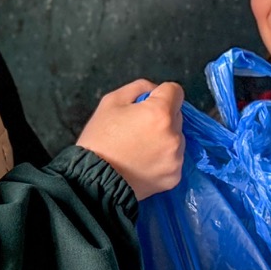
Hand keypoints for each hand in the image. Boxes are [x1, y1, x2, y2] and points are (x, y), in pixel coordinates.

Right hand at [76, 79, 184, 200]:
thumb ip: (139, 88)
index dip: (160, 94)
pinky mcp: (174, 177)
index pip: (175, 91)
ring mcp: (176, 159)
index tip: (147, 103)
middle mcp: (174, 136)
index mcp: (160, 113)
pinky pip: (173, 159)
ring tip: (140, 148)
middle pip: (176, 115)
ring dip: (164, 138)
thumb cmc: (99, 139)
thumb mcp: (111, 101)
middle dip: (161, 117)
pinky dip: (163, 159)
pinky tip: (144, 163)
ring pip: (177, 138)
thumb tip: (156, 90)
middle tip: (137, 129)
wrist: (94, 181)